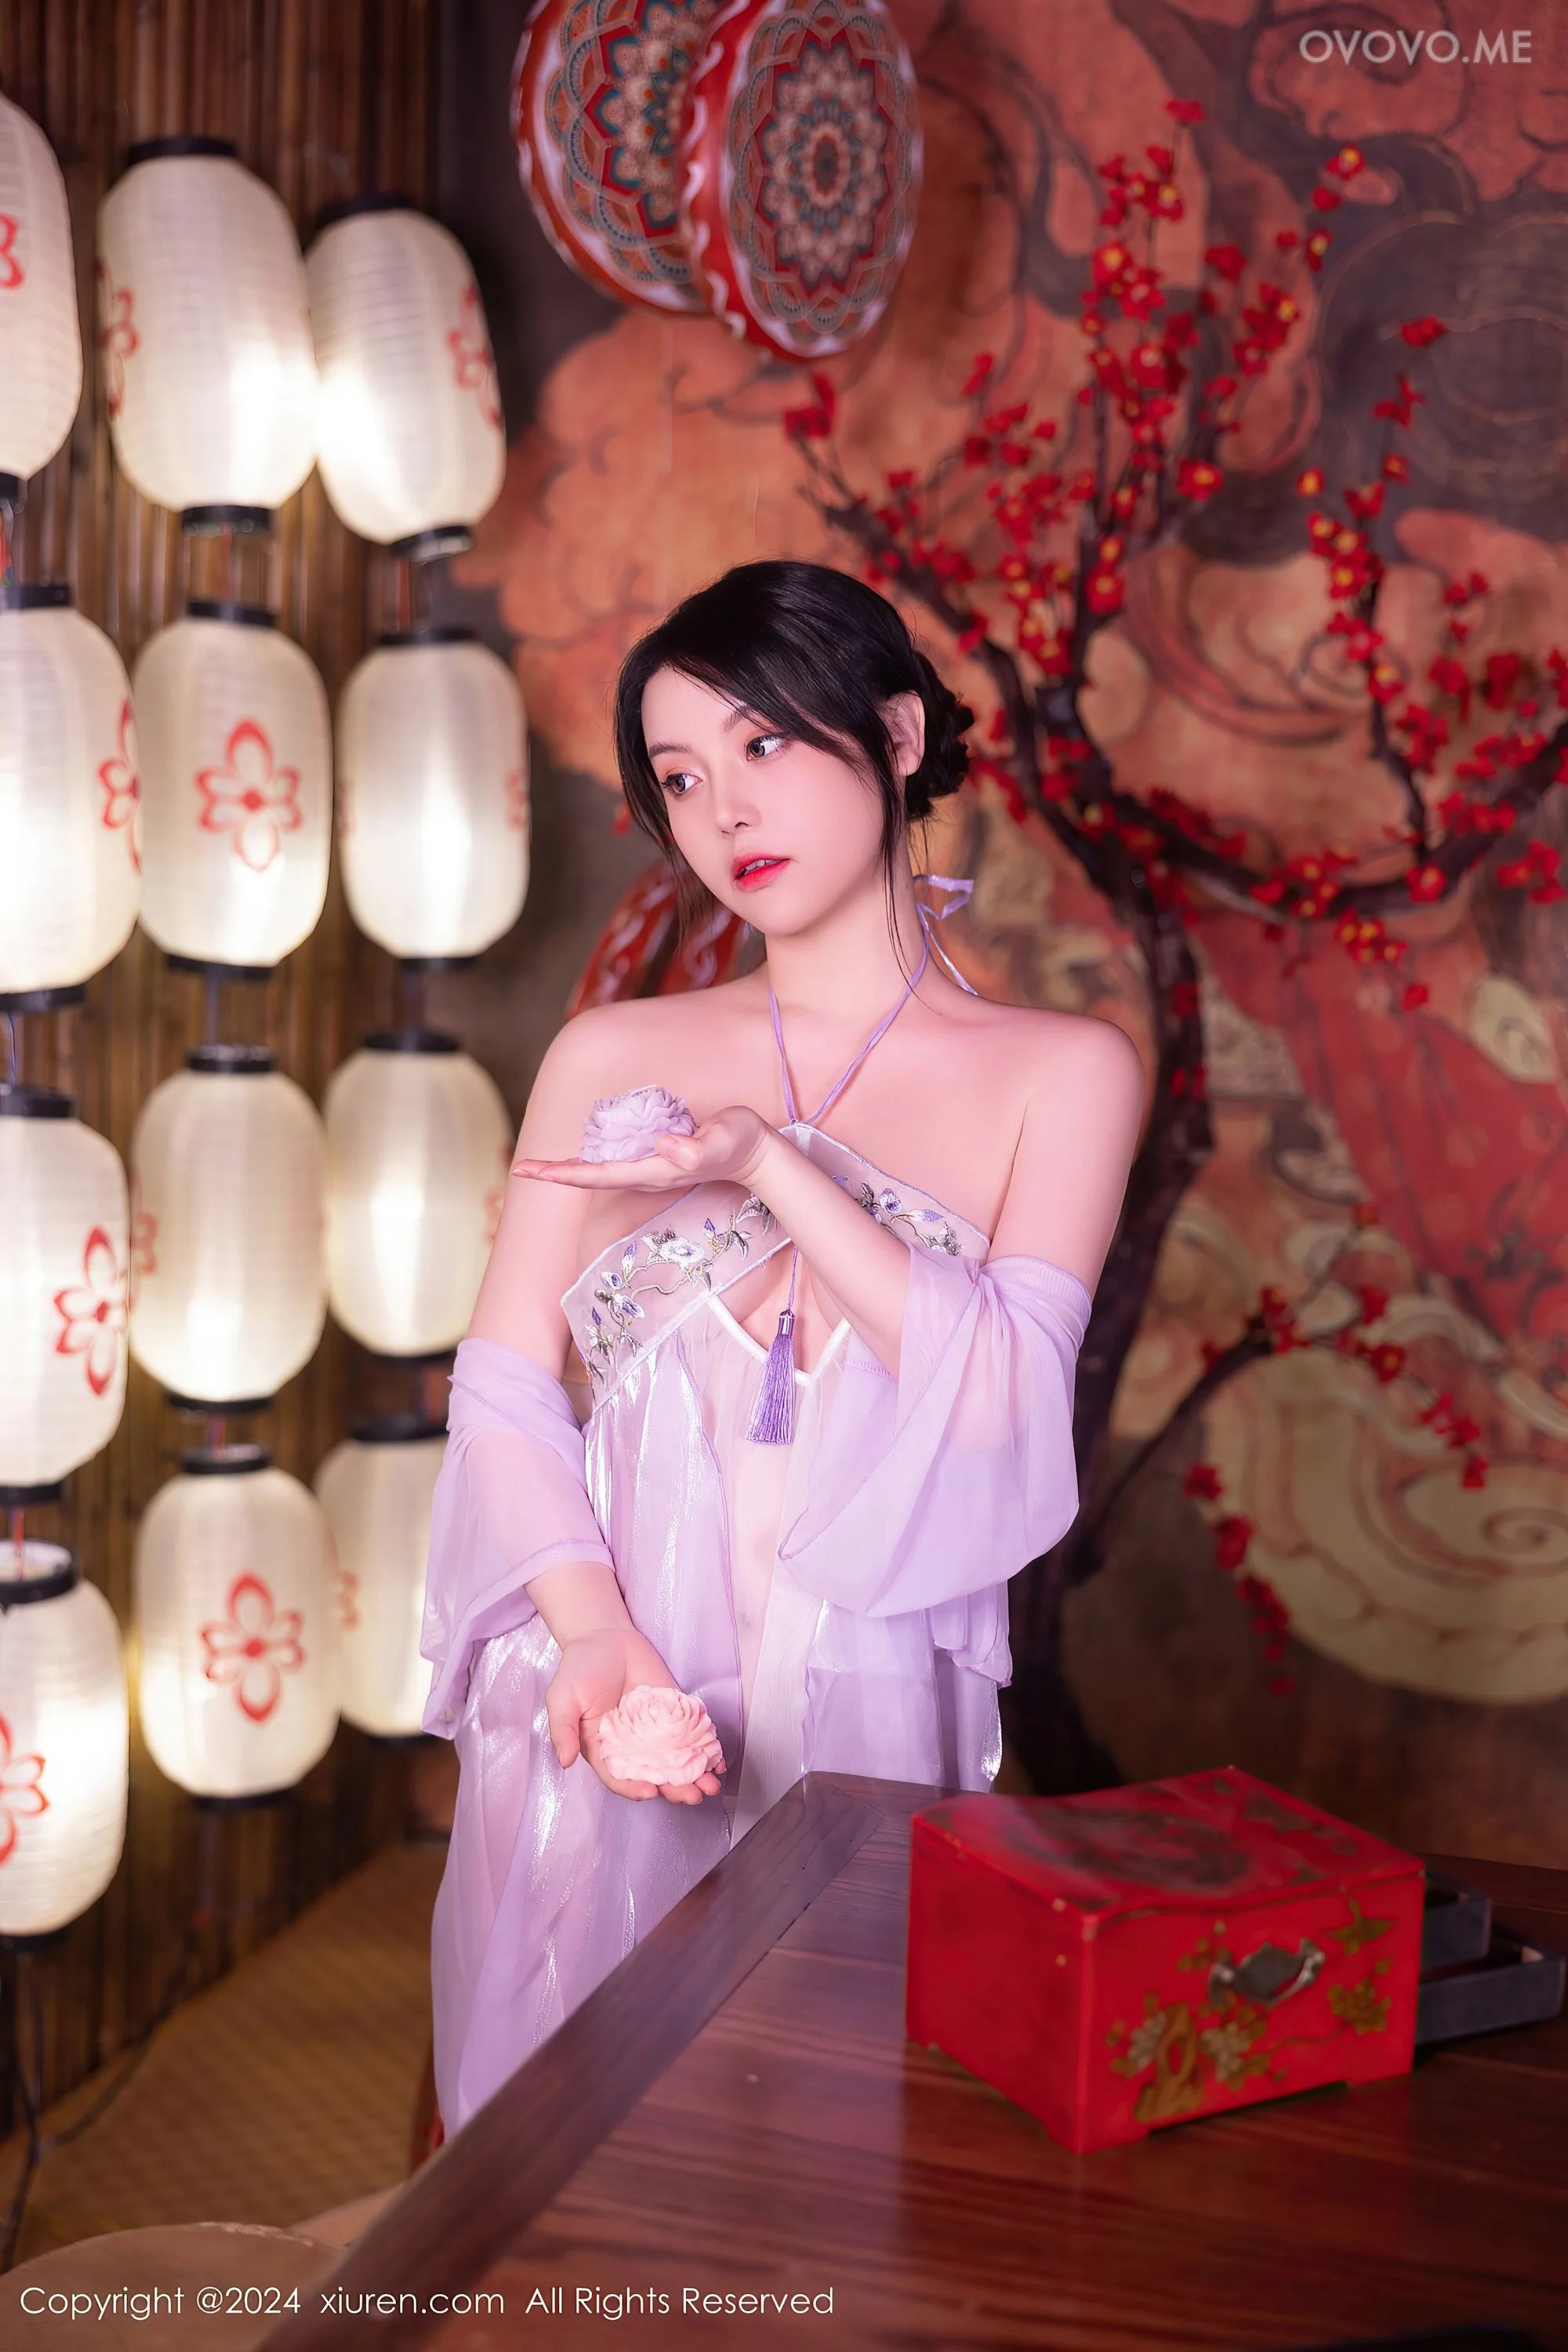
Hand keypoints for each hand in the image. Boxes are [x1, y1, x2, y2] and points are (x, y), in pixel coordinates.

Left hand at [513, 1107, 775, 1191]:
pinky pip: (614, 1164)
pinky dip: (589, 1161)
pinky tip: (577, 1155)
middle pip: (591, 1177)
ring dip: (569, 1169)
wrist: (755, 1156)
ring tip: (538, 1165)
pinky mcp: (656, 1160)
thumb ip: (700, 1145)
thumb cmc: (740, 1142)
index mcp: (654, 1169)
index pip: (599, 1174)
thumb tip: (666, 1146)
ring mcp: (649, 1170)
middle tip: (520, 1168)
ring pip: (600, 1172)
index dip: (563, 1173)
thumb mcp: (725, 1138)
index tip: (532, 1171)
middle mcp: (645, 1174)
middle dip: (556, 1174)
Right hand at [544, 1625, 725, 1804]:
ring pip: (677, 1760)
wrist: (604, 1636)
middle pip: (654, 1775)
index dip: (634, 1787)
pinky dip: (706, 1749)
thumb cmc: (579, 1668)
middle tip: (693, 1795)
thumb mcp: (561, 1698)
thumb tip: (564, 1761)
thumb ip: (563, 1730)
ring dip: (695, 1775)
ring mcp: (656, 1731)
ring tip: (710, 1784)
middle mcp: (632, 1746)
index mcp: (604, 1749)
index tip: (650, 1791)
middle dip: (675, 1788)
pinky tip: (718, 1759)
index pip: (619, 1777)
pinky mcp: (675, 1713)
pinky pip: (691, 1735)